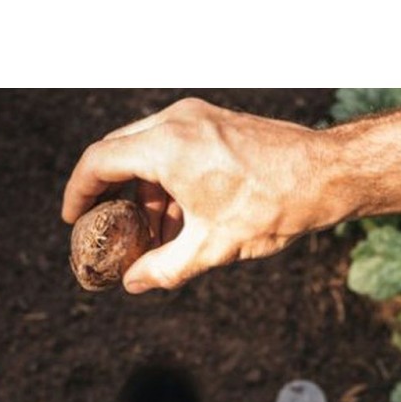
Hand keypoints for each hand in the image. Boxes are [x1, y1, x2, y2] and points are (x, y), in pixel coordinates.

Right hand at [62, 98, 341, 292]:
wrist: (327, 174)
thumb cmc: (274, 207)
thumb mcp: (214, 247)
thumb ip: (166, 268)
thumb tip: (134, 284)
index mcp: (167, 146)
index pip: (98, 162)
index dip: (79, 192)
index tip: (73, 218)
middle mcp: (177, 121)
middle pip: (120, 153)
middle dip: (110, 194)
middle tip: (108, 229)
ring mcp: (199, 118)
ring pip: (149, 151)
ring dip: (143, 191)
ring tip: (151, 235)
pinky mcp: (217, 123)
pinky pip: (175, 147)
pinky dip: (168, 179)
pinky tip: (180, 216)